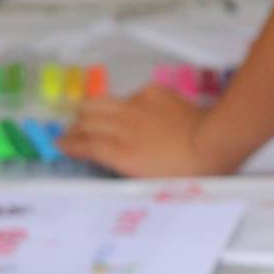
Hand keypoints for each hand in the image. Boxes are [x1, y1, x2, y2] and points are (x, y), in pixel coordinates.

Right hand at [62, 85, 226, 177]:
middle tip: (72, 132)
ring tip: (90, 116)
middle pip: (85, 119)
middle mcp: (121, 126)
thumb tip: (110, 161)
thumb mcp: (149, 180)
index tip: (60, 145)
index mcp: (120, 153)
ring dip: (90, 110)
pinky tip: (130, 110)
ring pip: (100, 102)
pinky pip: (128, 95)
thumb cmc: (186, 172)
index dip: (68, 144)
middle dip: (74, 126)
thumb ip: (124, 167)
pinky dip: (123, 104)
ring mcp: (135, 106)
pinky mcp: (151, 93)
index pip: (83, 144)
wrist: (213, 142)